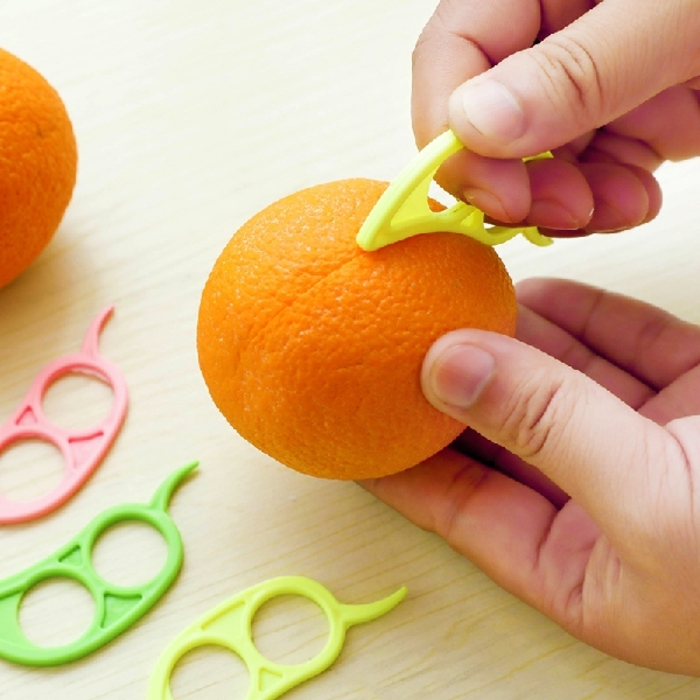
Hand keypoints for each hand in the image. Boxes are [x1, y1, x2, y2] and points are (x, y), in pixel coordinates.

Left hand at [362, 278, 699, 673]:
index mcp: (578, 565)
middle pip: (493, 432)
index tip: (341, 415)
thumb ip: (543, 426)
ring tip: (442, 295)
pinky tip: (523, 288)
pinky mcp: (694, 391)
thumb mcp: (655, 499)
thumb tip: (441, 366)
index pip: (453, 505)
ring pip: (549, 379)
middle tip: (382, 334)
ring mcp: (648, 441)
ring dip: (501, 338)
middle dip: (442, 384)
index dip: (393, 460)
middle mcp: (603, 503)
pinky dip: (571, 314)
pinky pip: (613, 345)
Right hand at [412, 0, 699, 234]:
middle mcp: (559, 23)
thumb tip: (470, 128)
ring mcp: (598, 70)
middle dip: (515, 179)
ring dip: (563, 199)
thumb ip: (578, 68)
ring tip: (613, 207)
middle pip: (487, 117)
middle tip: (560, 214)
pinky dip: (602, 198)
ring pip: (536, 155)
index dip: (451, 134)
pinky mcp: (639, 105)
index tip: (494, 197)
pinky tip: (633, 199)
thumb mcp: (684, 8)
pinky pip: (590, 166)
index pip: (452, 57)